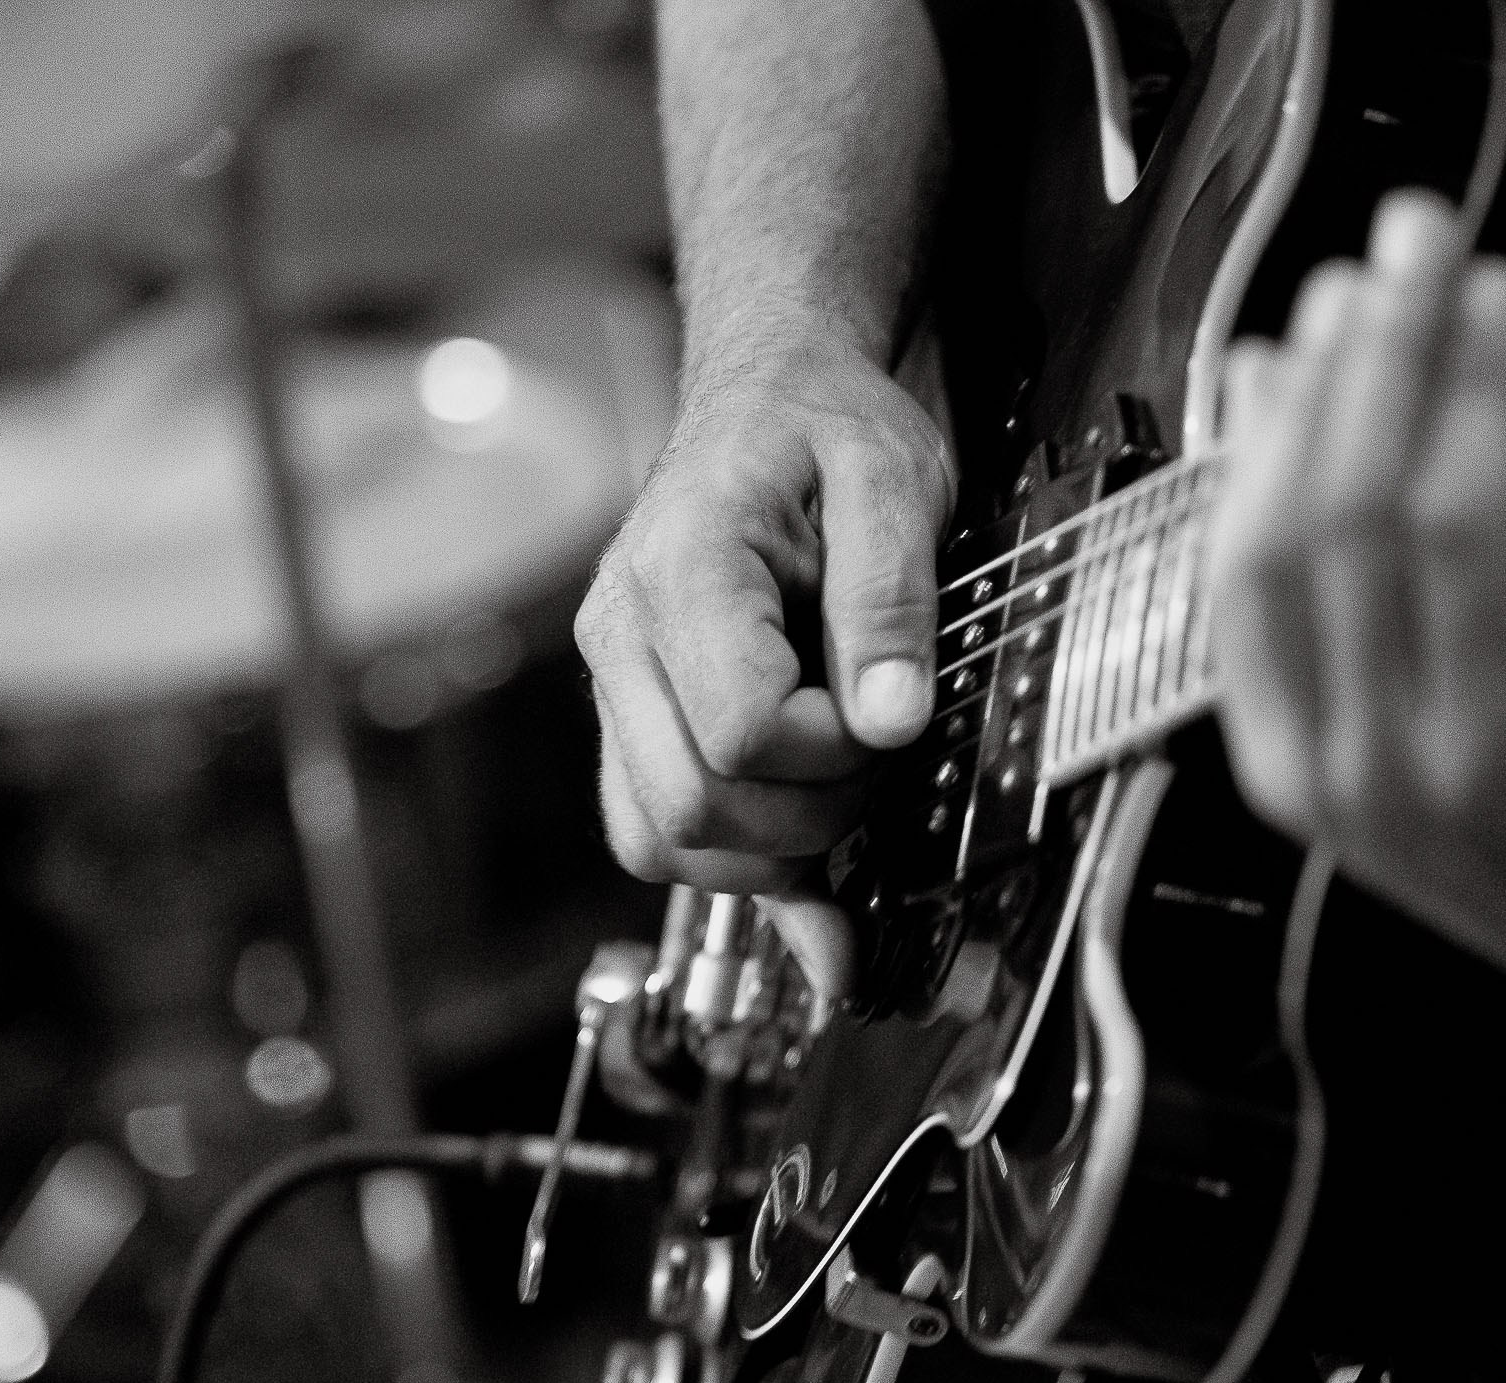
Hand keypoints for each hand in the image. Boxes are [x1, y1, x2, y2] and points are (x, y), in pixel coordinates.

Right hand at [577, 327, 951, 906]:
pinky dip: (729, 863)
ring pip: (660, 840)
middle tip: (875, 760)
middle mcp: (621, 635)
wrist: (766, 396)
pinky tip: (799, 853)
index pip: (741, 731)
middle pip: (691, 805)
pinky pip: (651, 832)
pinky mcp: (629, 717)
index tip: (888, 715)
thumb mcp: (892, 479)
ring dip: (765, 853)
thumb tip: (889, 722)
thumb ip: (890, 601)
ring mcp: (614, 683)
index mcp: (683, 567)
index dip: (832, 754)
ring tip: (839, 791)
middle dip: (808, 817)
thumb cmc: (822, 428)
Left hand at [1206, 192, 1505, 1036]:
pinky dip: (1237, 499)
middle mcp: (1392, 774)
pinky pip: (1230, 615)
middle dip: (1369, 364)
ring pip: (1255, 564)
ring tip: (1329, 305)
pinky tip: (1263, 406)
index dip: (1461, 387)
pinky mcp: (1275, 774)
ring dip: (1286, 415)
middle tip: (1404, 248)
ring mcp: (1316, 782)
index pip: (1455, 528)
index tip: (1489, 284)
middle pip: (1340, 527)